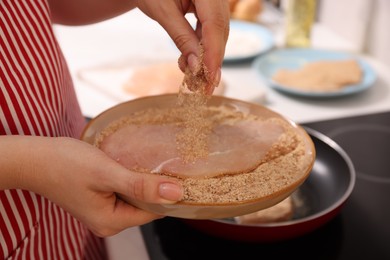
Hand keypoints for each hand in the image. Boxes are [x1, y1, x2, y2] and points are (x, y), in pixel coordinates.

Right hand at [1, 136, 182, 236]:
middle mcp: (108, 221)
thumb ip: (141, 185)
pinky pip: (123, 191)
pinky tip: (132, 163)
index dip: (168, 194)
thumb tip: (176, 194)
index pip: (154, 212)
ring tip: (150, 160)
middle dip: (155, 186)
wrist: (33, 158)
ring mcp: (102, 211)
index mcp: (112, 221)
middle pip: (145, 205)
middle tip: (165, 162)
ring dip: (143, 180)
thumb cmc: (65, 164)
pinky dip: (130, 178)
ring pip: (135, 196)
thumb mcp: (107, 173)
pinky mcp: (99, 199)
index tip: (180, 174)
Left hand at [137, 0, 229, 93]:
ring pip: (218, 33)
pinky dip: (202, 48)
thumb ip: (181, 37)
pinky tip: (192, 62)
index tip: (211, 76)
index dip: (213, 53)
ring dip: (207, 57)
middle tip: (207, 86)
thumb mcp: (163, 12)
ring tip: (196, 78)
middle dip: (213, 60)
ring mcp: (215, 0)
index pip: (214, 24)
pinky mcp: (210, 8)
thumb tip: (196, 66)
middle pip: (220, 30)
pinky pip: (211, 30)